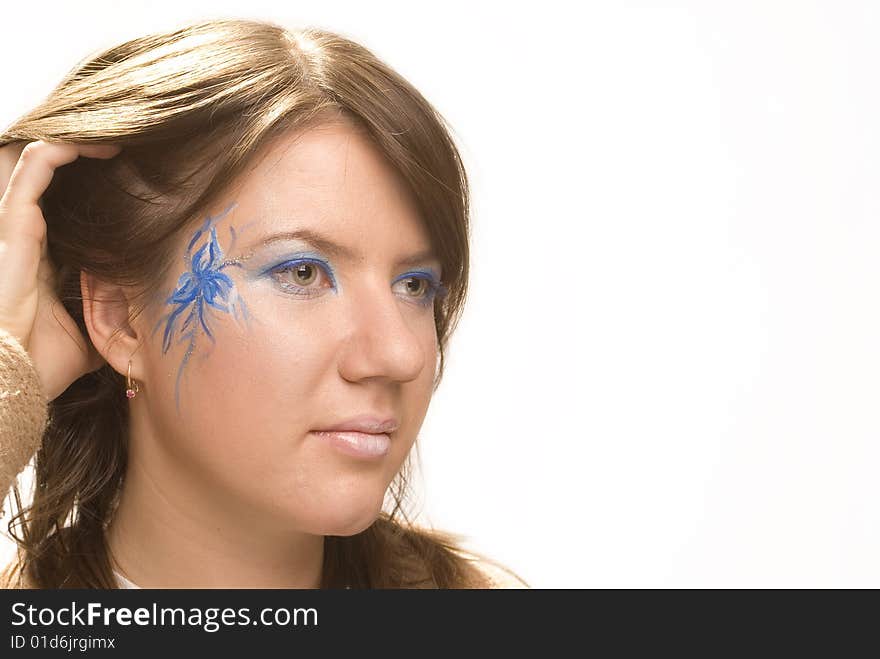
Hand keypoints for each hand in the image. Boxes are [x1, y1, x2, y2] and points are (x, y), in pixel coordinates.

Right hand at [0, 140, 121, 399]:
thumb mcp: (88, 338)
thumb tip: (142, 326)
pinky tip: (97, 145)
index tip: (133, 181)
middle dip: (80, 154)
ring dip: (76, 142)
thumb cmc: (41, 365)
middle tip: (124, 147)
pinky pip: (33, 166)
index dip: (90, 190)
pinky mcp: (13, 223)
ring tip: (116, 139)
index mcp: (42, 258)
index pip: (63, 209)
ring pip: (37, 160)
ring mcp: (16, 226)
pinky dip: (63, 148)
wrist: (11, 381)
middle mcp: (27, 236)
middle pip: (46, 177)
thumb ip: (108, 323)